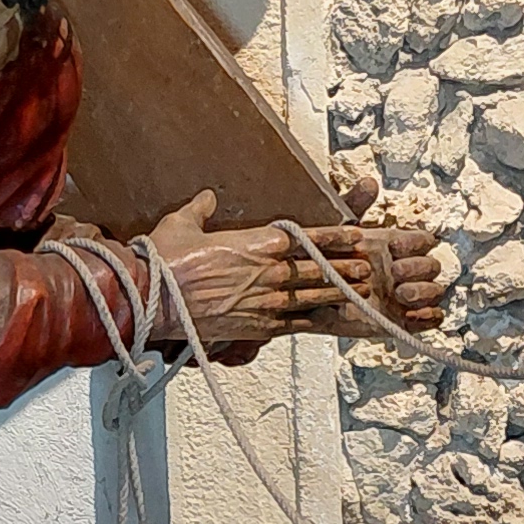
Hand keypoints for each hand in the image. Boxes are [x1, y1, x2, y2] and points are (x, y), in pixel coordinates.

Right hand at [143, 190, 450, 349]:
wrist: (155, 299)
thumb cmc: (166, 260)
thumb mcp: (182, 224)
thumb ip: (201, 209)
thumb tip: (208, 197)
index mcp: (259, 242)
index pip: (308, 237)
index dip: (336, 236)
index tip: (357, 234)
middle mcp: (270, 270)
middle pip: (319, 268)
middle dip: (346, 266)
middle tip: (368, 266)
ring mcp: (267, 300)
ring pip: (314, 295)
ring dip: (339, 292)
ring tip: (361, 291)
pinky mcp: (258, 326)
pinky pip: (295, 323)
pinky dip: (314, 320)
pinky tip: (329, 320)